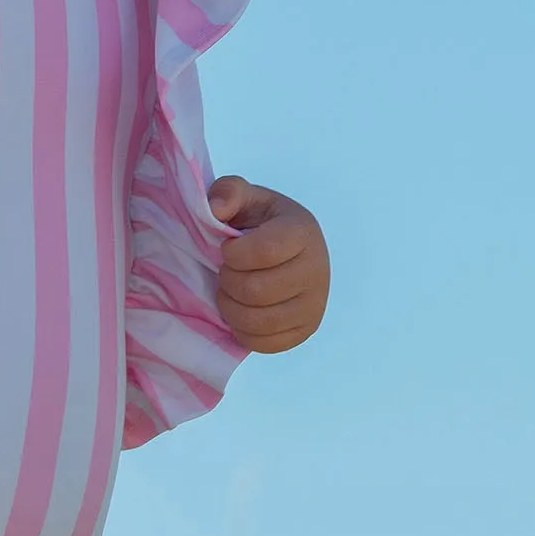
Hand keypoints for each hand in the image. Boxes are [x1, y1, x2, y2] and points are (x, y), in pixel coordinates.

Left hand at [207, 176, 329, 353]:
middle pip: (257, 290)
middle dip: (228, 281)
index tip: (228, 248)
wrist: (286, 251)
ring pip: (259, 321)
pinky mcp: (305, 331)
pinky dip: (242, 330)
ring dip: (230, 307)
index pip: (264, 251)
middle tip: (226, 271)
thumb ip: (228, 192)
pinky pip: (264, 343)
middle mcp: (318, 270)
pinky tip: (241, 310)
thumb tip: (216, 208)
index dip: (233, 254)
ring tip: (230, 291)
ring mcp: (315, 305)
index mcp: (303, 232)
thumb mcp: (245, 198)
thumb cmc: (259, 223)